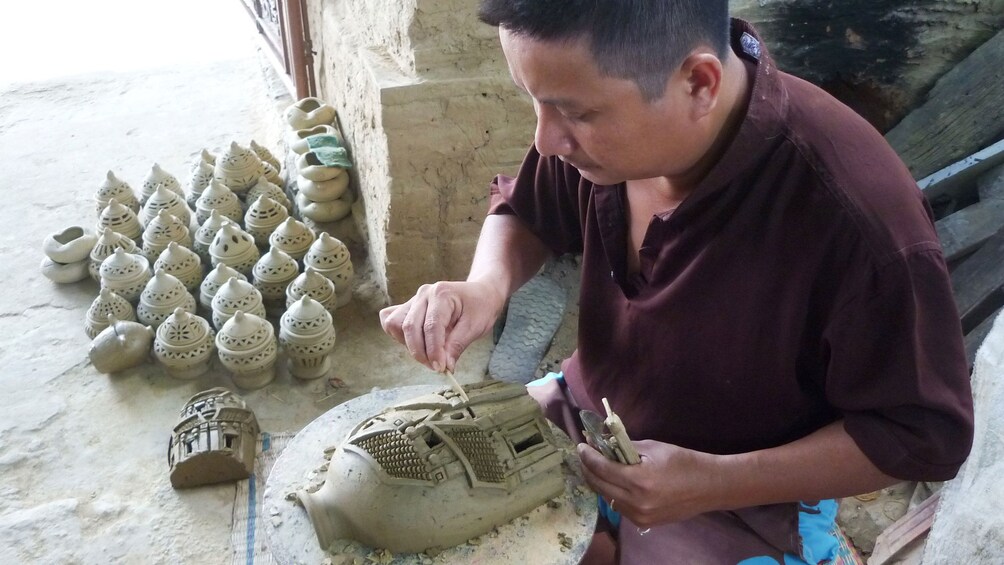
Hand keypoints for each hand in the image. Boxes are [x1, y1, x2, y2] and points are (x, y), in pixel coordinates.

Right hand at [379, 280, 504, 372]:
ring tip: (428, 352)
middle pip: (409, 327)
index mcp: (441, 295)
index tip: (440, 368)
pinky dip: (398, 336)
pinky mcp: (409, 308)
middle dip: (420, 352)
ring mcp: (414, 300)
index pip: (431, 327)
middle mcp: (423, 294)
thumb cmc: (480, 308)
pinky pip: (391, 321)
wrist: (481, 294)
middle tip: (436, 366)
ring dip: (408, 344)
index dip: (433, 351)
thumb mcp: (475, 327)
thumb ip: (457, 346)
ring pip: (395, 324)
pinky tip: (417, 342)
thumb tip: (444, 367)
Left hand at [576, 440, 722, 526]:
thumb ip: (625, 447)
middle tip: (586, 455)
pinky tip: (613, 481)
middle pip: (599, 485)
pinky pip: (619, 506)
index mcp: (639, 481)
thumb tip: (602, 443)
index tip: (581, 446)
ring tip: (597, 466)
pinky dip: (612, 492)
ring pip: (606, 497)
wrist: (709, 487)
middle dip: (588, 468)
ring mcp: (639, 516)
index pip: (601, 468)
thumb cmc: (684, 461)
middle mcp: (636, 502)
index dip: (588, 456)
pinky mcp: (643, 523)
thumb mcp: (653, 448)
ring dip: (598, 481)